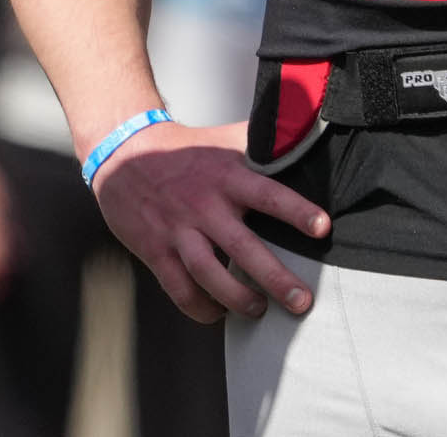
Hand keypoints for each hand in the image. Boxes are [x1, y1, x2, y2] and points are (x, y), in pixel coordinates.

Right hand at [87, 119, 327, 322]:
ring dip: (237, 298)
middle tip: (301, 302)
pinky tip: (218, 314)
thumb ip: (264, 141)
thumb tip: (307, 132)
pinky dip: (200, 308)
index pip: (268, 194)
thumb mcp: (225, 139)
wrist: (124, 154)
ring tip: (259, 310)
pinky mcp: (155, 249)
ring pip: (208, 273)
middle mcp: (203, 204)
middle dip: (274, 278)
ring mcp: (177, 230)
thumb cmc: (187, 150)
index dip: (296, 211)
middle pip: (242, 246)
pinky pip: (179, 288)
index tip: (323, 228)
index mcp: (227, 176)